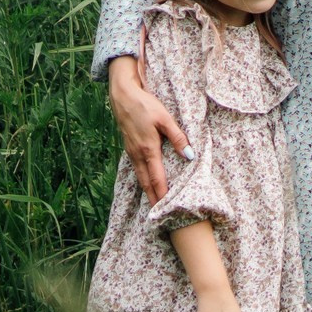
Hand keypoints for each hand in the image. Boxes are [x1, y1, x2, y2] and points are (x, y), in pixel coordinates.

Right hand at [107, 56, 190, 200]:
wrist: (123, 96)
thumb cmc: (145, 105)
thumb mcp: (164, 118)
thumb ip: (177, 137)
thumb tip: (189, 155)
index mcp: (148, 149)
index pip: (157, 178)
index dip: (162, 194)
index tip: (168, 208)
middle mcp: (138, 155)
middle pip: (146, 183)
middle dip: (154, 199)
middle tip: (160, 216)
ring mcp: (131, 152)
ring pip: (140, 177)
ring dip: (147, 191)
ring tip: (154, 204)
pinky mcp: (129, 148)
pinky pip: (137, 169)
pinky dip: (142, 180)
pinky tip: (147, 183)